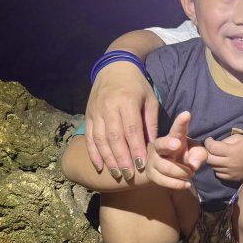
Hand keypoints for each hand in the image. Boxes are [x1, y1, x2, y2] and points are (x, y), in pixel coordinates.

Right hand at [85, 61, 158, 178]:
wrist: (114, 68)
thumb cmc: (137, 85)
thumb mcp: (150, 99)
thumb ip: (151, 122)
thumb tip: (154, 146)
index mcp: (127, 101)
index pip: (131, 129)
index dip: (136, 148)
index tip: (142, 164)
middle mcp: (108, 107)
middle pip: (114, 137)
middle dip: (122, 158)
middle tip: (130, 174)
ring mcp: (96, 111)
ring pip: (99, 139)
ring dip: (108, 159)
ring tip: (117, 173)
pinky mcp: (88, 115)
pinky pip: (89, 137)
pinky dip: (93, 153)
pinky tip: (100, 166)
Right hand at [145, 112, 207, 189]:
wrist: (165, 169)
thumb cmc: (184, 155)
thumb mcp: (195, 152)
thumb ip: (199, 155)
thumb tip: (193, 164)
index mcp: (174, 137)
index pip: (177, 129)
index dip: (181, 122)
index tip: (187, 114)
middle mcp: (161, 146)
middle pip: (162, 144)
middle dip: (168, 143)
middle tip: (177, 145)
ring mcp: (154, 160)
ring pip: (165, 167)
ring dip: (181, 172)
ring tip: (191, 174)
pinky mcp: (151, 174)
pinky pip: (162, 180)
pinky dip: (176, 184)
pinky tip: (186, 184)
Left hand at [204, 134, 242, 181]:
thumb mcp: (239, 137)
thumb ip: (224, 141)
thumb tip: (212, 145)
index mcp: (233, 152)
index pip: (212, 148)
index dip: (208, 142)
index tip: (210, 140)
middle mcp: (231, 164)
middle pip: (209, 159)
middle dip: (208, 152)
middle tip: (212, 148)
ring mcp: (231, 173)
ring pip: (213, 167)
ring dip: (213, 160)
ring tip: (219, 155)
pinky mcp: (232, 178)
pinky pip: (218, 174)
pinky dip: (218, 168)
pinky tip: (224, 163)